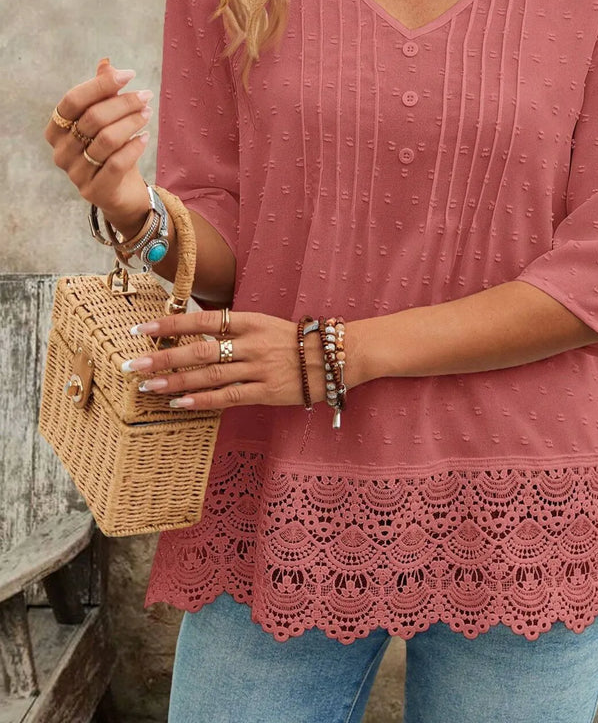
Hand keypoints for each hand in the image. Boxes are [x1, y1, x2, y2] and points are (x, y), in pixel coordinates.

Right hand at [45, 57, 154, 233]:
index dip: (100, 85)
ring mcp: (75, 174)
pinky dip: (134, 147)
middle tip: (145, 97)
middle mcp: (60, 152)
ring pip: (106, 140)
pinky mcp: (95, 191)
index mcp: (55, 129)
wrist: (122, 192)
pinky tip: (145, 137)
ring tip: (148, 114)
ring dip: (131, 122)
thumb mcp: (107, 120)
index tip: (129, 75)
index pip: (73, 101)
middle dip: (123, 103)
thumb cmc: (111, 150)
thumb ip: (103, 94)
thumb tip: (107, 64)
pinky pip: (116, 164)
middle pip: (92, 118)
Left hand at [122, 309, 331, 410]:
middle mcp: (251, 343)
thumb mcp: (266, 324)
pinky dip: (202, 401)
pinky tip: (180, 404)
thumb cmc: (298, 341)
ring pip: (210, 375)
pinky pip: (229, 397)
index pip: (203, 319)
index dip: (171, 324)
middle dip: (164, 358)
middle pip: (200, 349)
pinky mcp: (267, 392)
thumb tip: (196, 334)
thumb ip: (234, 330)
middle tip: (134, 365)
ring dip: (176, 382)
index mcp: (250, 321)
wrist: (337, 357)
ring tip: (148, 387)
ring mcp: (259, 369)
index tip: (142, 330)